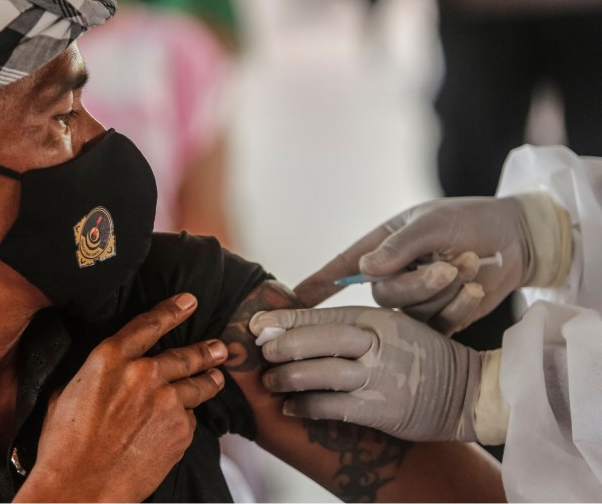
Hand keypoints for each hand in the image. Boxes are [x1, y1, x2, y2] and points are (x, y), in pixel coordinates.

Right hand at [18, 293, 227, 502]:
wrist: (80, 488)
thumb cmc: (64, 446)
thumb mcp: (66, 394)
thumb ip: (95, 375)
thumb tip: (103, 372)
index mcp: (110, 358)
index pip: (149, 324)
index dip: (172, 310)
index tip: (188, 302)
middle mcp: (143, 374)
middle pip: (184, 355)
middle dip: (205, 350)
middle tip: (219, 347)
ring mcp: (166, 403)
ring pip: (197, 386)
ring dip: (209, 380)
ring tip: (217, 377)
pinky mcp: (180, 431)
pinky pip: (189, 419)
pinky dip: (185, 420)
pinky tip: (175, 427)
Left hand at [250, 307, 481, 441]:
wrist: (469, 390)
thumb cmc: (421, 356)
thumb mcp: (392, 327)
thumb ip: (352, 326)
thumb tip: (298, 326)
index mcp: (376, 319)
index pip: (322, 316)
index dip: (285, 319)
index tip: (256, 323)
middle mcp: (376, 344)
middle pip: (318, 340)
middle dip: (283, 345)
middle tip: (260, 351)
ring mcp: (380, 377)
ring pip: (321, 374)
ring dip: (288, 378)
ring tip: (270, 382)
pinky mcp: (381, 409)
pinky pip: (333, 406)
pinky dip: (307, 407)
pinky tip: (291, 408)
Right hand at [293, 197, 530, 333]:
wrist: (517, 239)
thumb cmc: (470, 220)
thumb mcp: (432, 223)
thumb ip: (399, 247)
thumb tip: (364, 271)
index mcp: (382, 248)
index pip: (341, 268)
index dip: (316, 284)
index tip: (290, 301)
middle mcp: (393, 277)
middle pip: (383, 296)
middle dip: (418, 284)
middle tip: (448, 266)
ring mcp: (416, 301)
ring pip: (412, 312)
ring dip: (444, 291)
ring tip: (470, 263)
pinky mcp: (441, 320)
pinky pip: (438, 326)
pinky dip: (458, 307)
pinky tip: (473, 288)